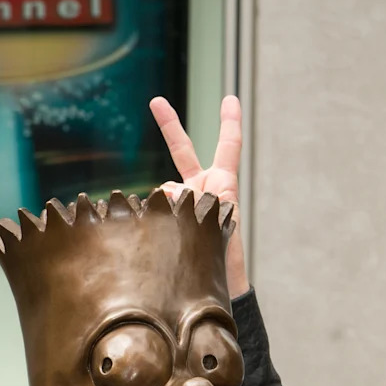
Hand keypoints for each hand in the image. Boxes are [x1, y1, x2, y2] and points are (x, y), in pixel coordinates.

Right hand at [149, 94, 249, 297]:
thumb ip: (194, 198)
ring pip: (164, 188)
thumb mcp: (218, 219)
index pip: (229, 146)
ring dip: (168, 203)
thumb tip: (164, 191)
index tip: (230, 98)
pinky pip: (156, 207)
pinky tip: (160, 229)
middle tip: (155, 101)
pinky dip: (157, 215)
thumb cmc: (226, 258)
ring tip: (180, 225)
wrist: (219, 286)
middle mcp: (201, 189)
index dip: (229, 121)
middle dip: (168, 125)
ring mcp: (183, 203)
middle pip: (183, 151)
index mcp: (223, 185)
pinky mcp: (169, 218)